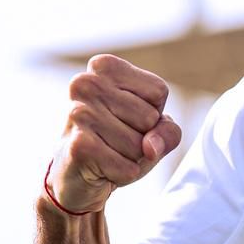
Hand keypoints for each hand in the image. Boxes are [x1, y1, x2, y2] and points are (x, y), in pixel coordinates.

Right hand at [46, 55, 181, 213]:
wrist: (75, 175)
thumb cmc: (117, 143)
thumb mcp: (152, 130)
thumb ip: (168, 131)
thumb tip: (150, 147)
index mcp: (104, 68)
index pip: (158, 90)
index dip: (153, 113)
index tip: (127, 118)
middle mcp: (86, 84)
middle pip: (149, 118)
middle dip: (142, 138)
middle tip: (114, 139)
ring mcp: (79, 114)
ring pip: (139, 145)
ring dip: (131, 158)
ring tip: (107, 152)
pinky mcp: (78, 146)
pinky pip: (127, 167)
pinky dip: (123, 174)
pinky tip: (101, 168)